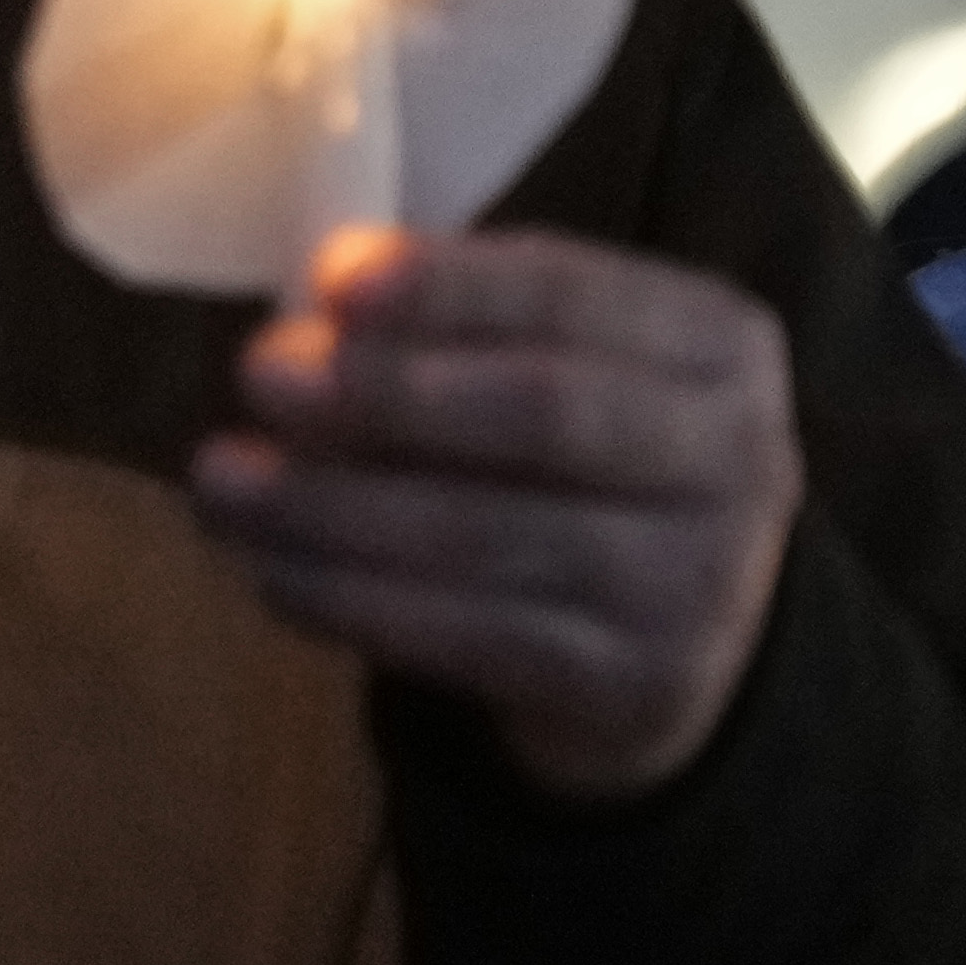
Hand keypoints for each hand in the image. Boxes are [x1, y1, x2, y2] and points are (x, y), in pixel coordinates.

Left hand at [190, 225, 802, 804]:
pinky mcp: (632, 686)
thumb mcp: (576, 364)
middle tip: (262, 376)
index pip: (579, 295)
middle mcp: (740, 460)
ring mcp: (696, 584)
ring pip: (491, 536)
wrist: (686, 641)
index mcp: (723, 346)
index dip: (450, 286)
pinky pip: (470, 638)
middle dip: (390, 391)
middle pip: (547, 412)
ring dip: (335, 509)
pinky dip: (356, 602)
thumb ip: (470, 326)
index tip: (330, 278)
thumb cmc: (592, 463)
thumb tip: (322, 302)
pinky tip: (274, 572)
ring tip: (225, 483)